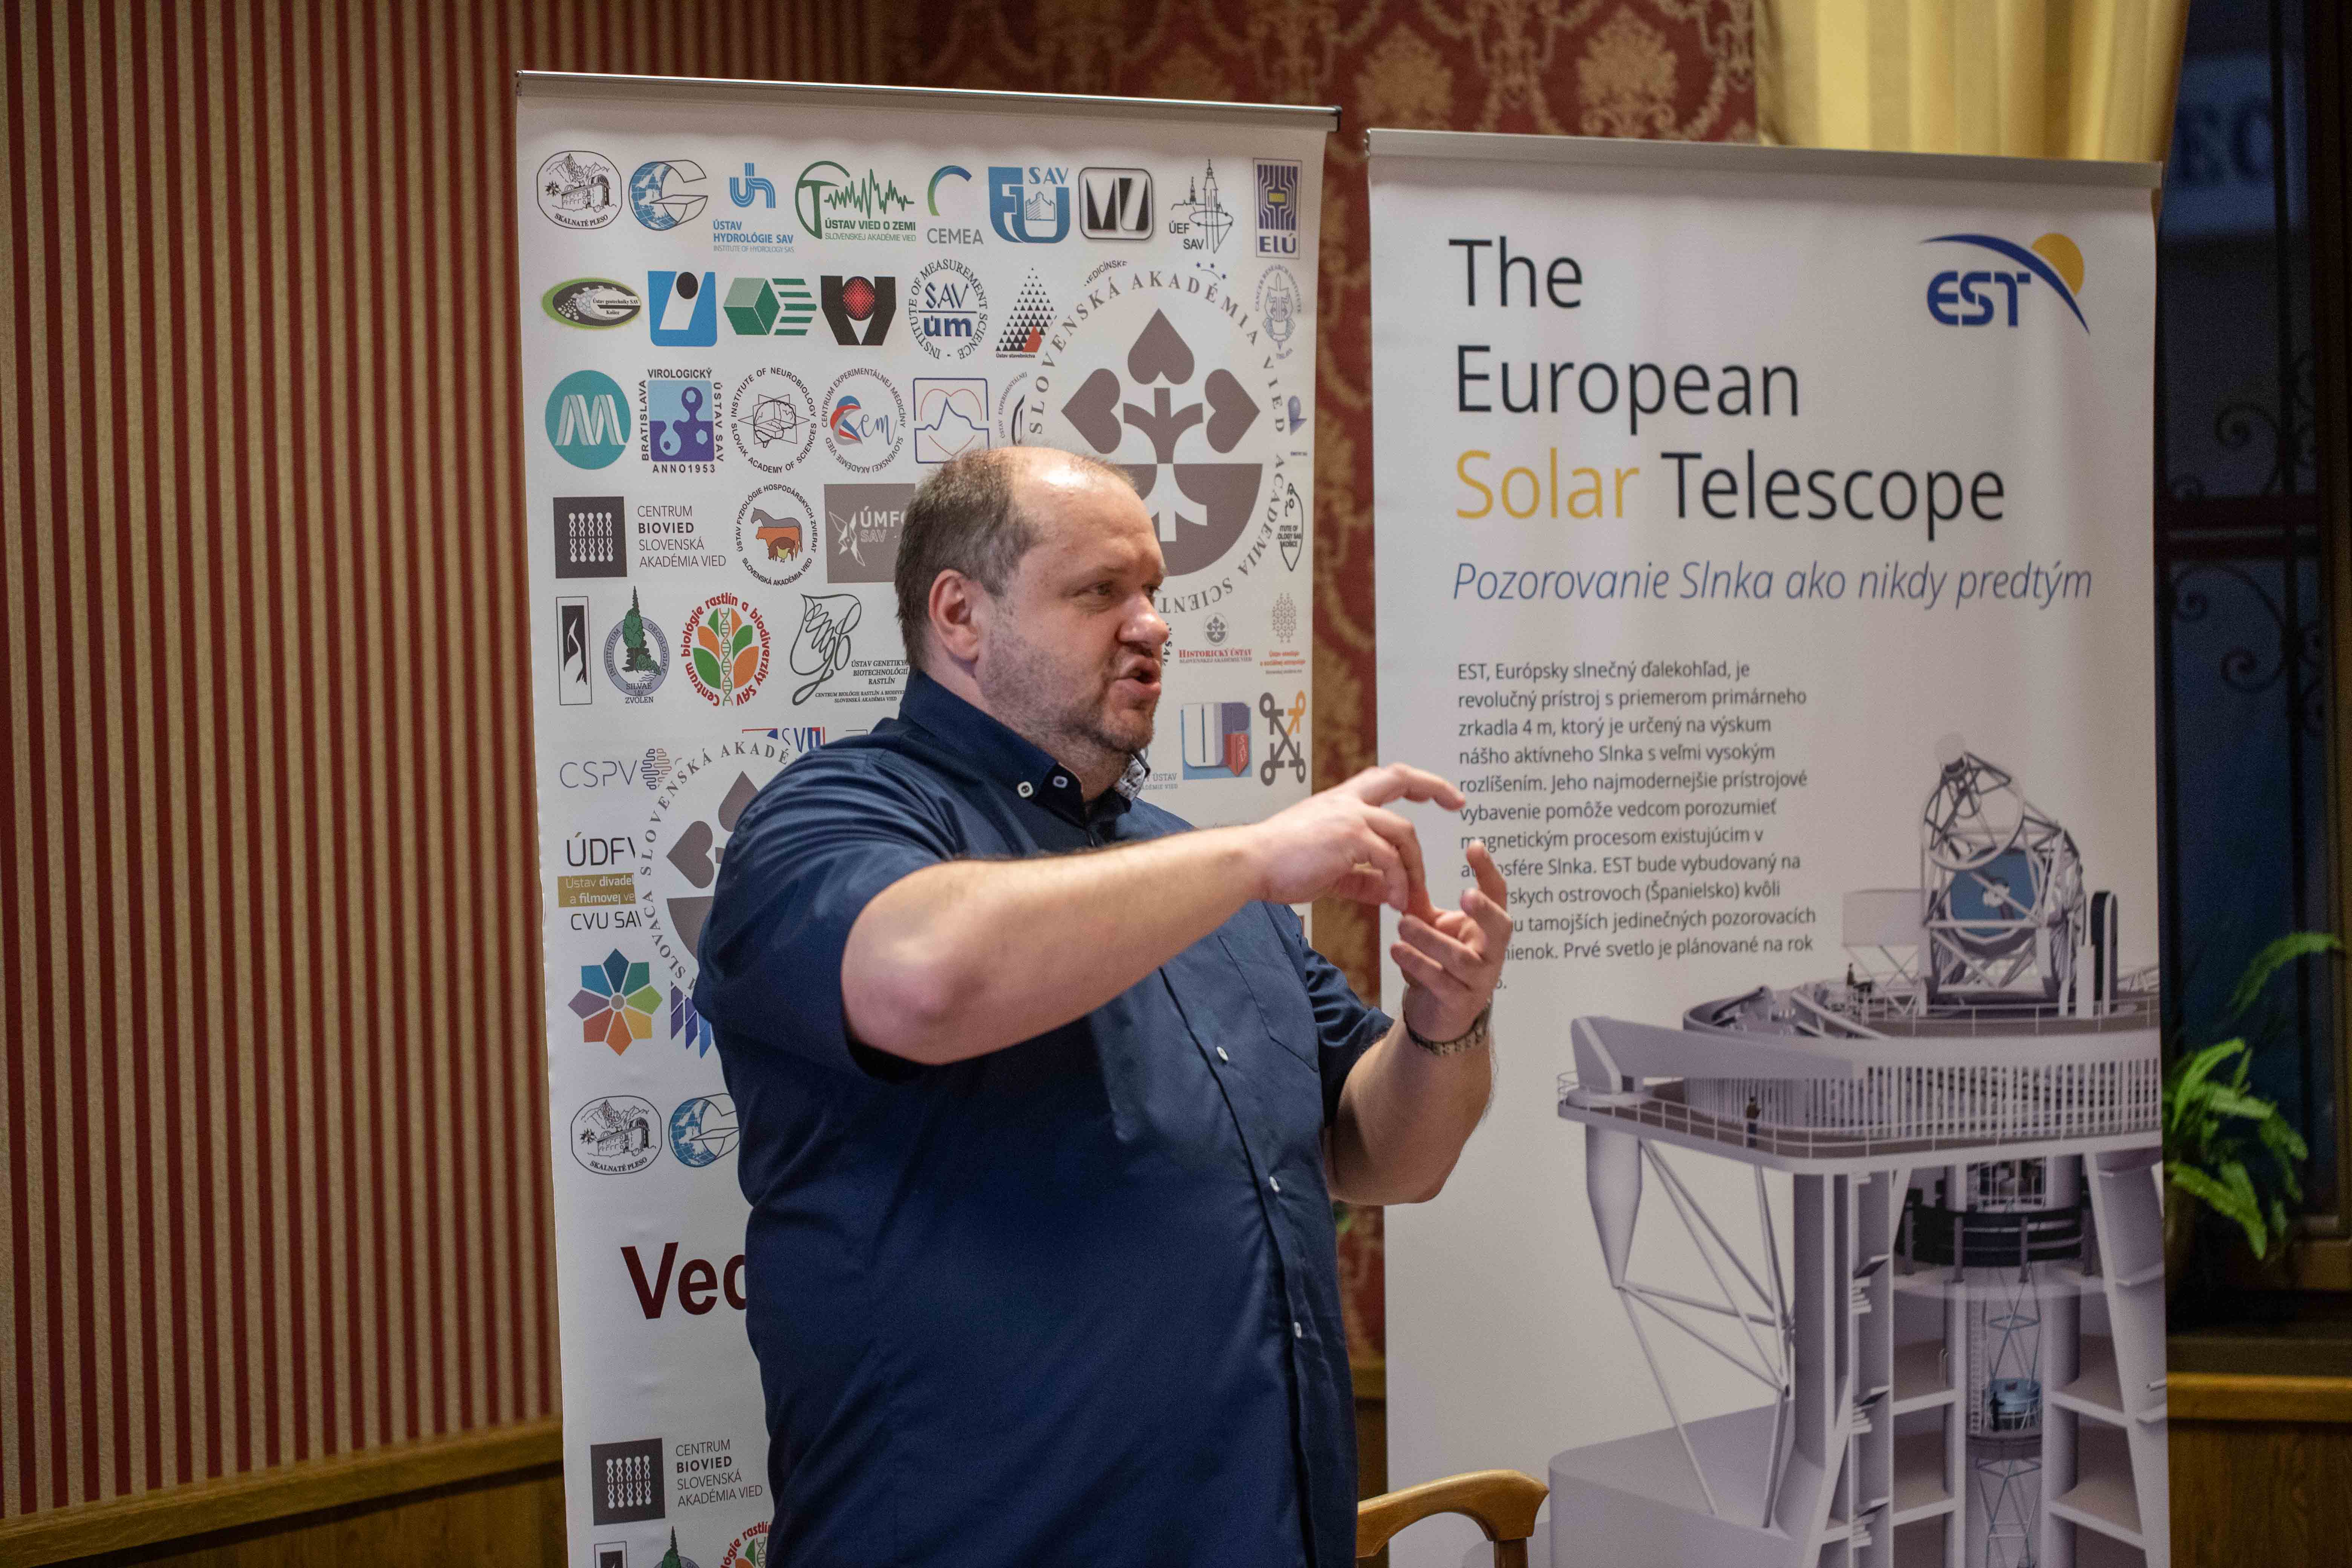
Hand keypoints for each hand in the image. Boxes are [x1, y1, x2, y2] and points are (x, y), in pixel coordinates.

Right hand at [1243, 764, 1464, 919]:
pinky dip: (1398, 882)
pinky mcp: (1348, 838)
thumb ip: (1363, 878)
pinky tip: (1395, 902)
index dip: (1418, 782)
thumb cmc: (1280, 865)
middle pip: (1400, 779)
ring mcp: (1349, 817)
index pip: (1386, 778)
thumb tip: (1390, 892)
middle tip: (1458, 803)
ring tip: (1412, 898)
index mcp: (1341, 802)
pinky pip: (1388, 860)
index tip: (1442, 793)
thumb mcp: (1330, 870)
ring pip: (1402, 833)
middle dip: (1434, 787)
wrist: (1250, 864)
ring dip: (1414, 867)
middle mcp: (1347, 802)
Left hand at [1395, 841, 1511, 1041]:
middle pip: (1501, 928)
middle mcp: (1492, 952)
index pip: (1499, 895)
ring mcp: (1480, 980)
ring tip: (1403, 925)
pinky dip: (1418, 965)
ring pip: (1461, 958)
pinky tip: (1397, 951)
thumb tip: (1401, 868)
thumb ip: (1421, 903)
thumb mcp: (1433, 927)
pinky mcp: (1460, 1002)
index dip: (1489, 871)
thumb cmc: (1439, 962)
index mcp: (1488, 928)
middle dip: (1485, 911)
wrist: (1435, 1013)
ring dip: (1430, 940)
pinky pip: (1441, 982)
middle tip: (1465, 894)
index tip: (1474, 846)